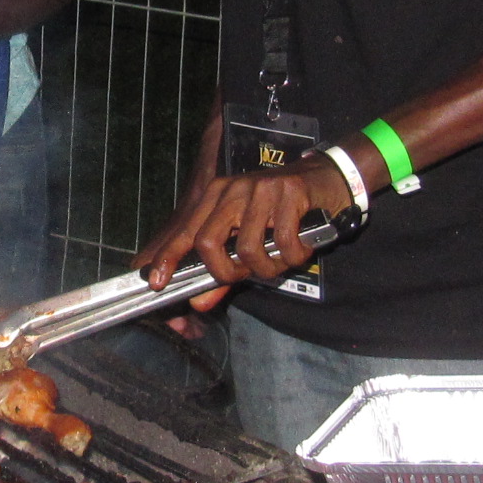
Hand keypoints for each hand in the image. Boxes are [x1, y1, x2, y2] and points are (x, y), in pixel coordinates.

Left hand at [132, 154, 353, 302]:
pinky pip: (283, 241)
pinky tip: (300, 248)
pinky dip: (293, 255)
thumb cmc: (282, 212)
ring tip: (280, 261)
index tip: (158, 282)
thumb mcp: (250, 239)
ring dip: (266, 267)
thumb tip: (200, 303)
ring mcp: (260, 189)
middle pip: (208, 243)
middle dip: (225, 272)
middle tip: (243, 277)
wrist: (325, 179)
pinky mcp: (288, 192)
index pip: (186, 231)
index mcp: (216, 196)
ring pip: (247, 248)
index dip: (169, 257)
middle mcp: (233, 190)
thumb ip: (224, 272)